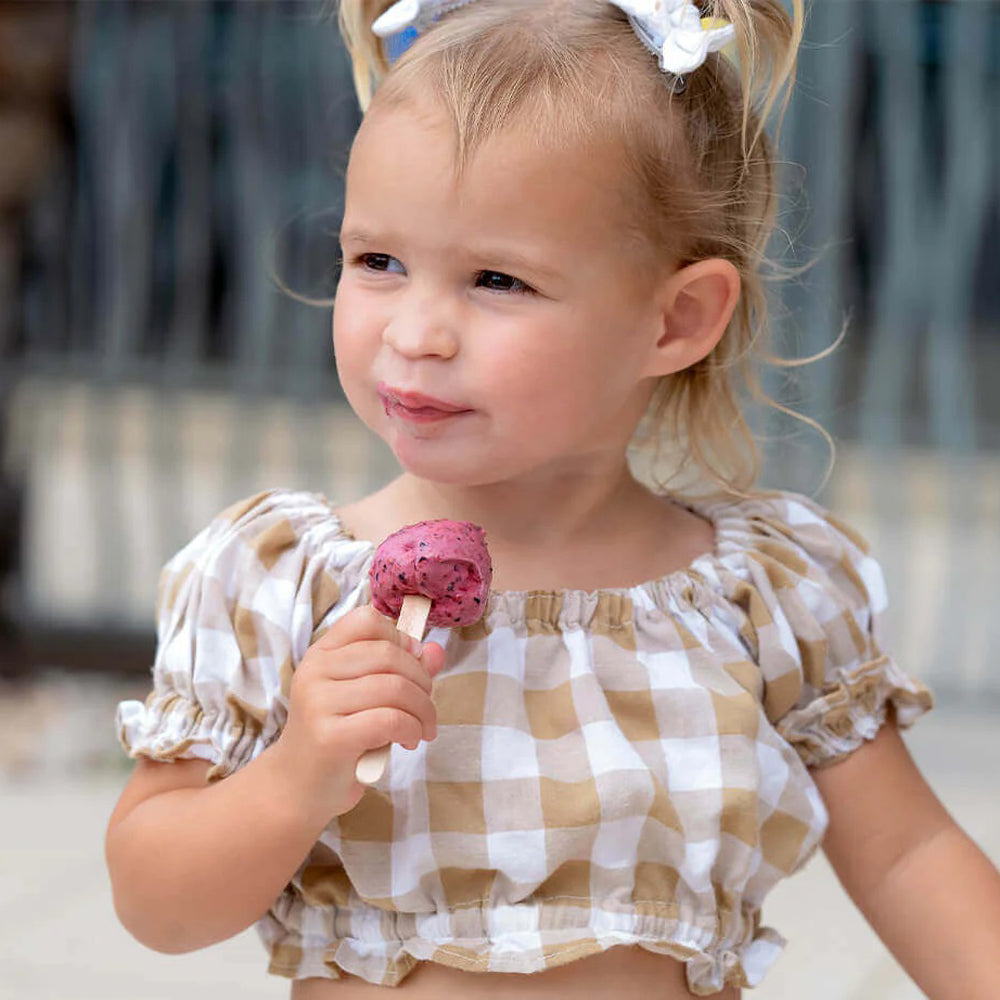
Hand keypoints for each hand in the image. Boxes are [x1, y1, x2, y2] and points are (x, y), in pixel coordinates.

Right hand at [270, 605, 444, 817]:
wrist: (297, 787)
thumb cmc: (337, 736)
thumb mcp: (367, 696)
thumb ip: (401, 670)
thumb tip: (435, 650)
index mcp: (322, 653)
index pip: (366, 620)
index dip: (400, 638)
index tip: (412, 665)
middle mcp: (315, 671)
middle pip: (388, 654)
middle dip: (422, 680)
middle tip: (426, 707)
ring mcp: (318, 702)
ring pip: (393, 687)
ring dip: (423, 710)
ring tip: (423, 728)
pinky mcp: (329, 736)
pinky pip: (389, 720)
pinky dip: (412, 729)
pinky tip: (409, 741)